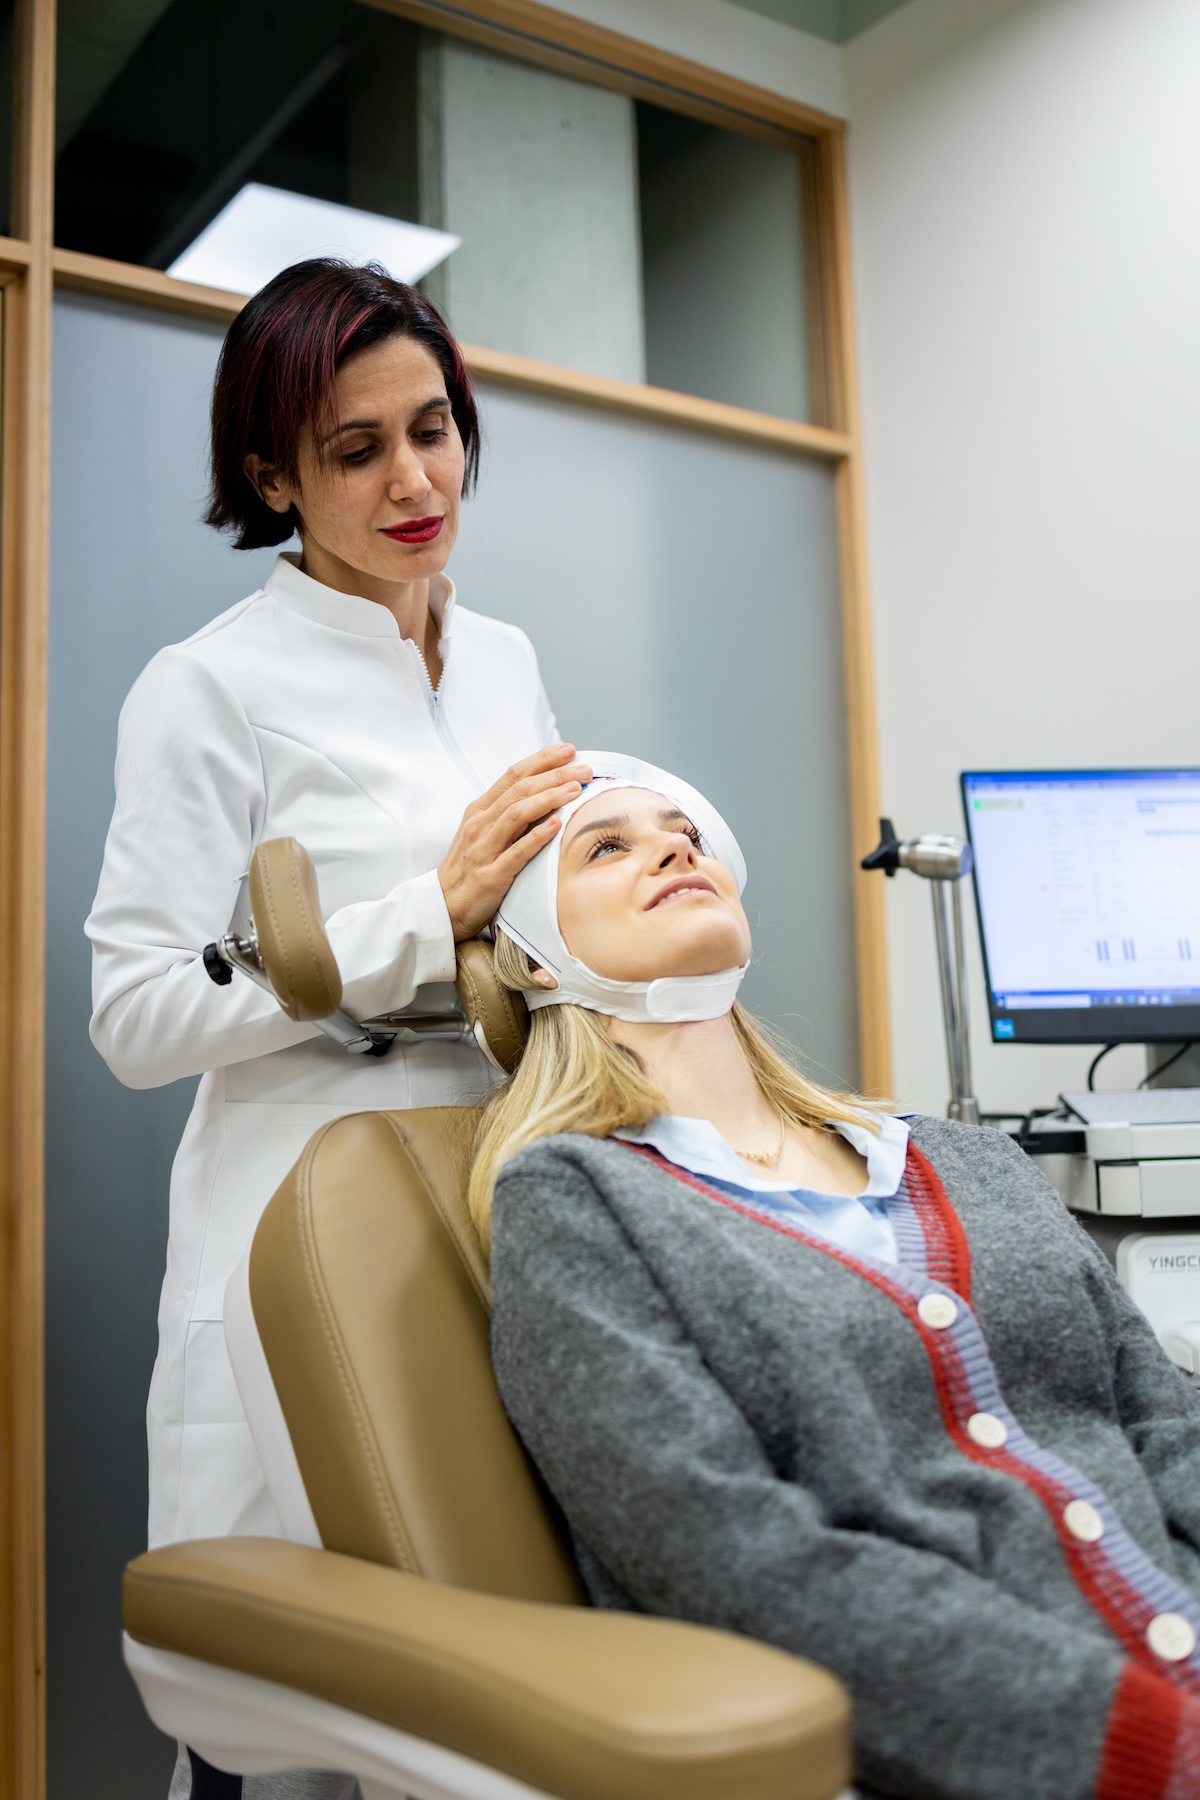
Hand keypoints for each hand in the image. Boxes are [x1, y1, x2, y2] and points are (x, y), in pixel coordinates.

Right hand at [438, 744, 591, 940]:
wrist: (443, 906)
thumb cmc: (469, 868)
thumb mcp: (483, 833)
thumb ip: (509, 814)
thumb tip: (545, 795)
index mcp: (481, 810)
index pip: (514, 775)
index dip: (542, 760)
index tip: (569, 750)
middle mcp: (481, 823)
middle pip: (520, 789)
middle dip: (555, 775)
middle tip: (584, 770)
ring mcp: (484, 848)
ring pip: (518, 814)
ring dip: (549, 798)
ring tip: (576, 790)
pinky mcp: (491, 874)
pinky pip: (517, 852)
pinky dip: (537, 836)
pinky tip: (557, 824)